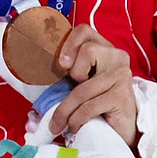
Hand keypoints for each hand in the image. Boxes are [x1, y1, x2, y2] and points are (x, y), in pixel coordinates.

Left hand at [45, 25, 138, 146]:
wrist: (123, 127)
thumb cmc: (96, 102)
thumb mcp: (80, 82)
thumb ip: (66, 73)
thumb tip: (33, 75)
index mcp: (104, 48)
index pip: (84, 31)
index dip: (69, 43)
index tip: (61, 64)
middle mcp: (117, 57)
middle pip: (87, 51)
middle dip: (73, 73)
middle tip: (72, 87)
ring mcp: (122, 76)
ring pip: (83, 87)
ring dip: (65, 109)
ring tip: (60, 123)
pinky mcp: (122, 96)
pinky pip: (89, 106)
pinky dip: (76, 119)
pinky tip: (74, 126)